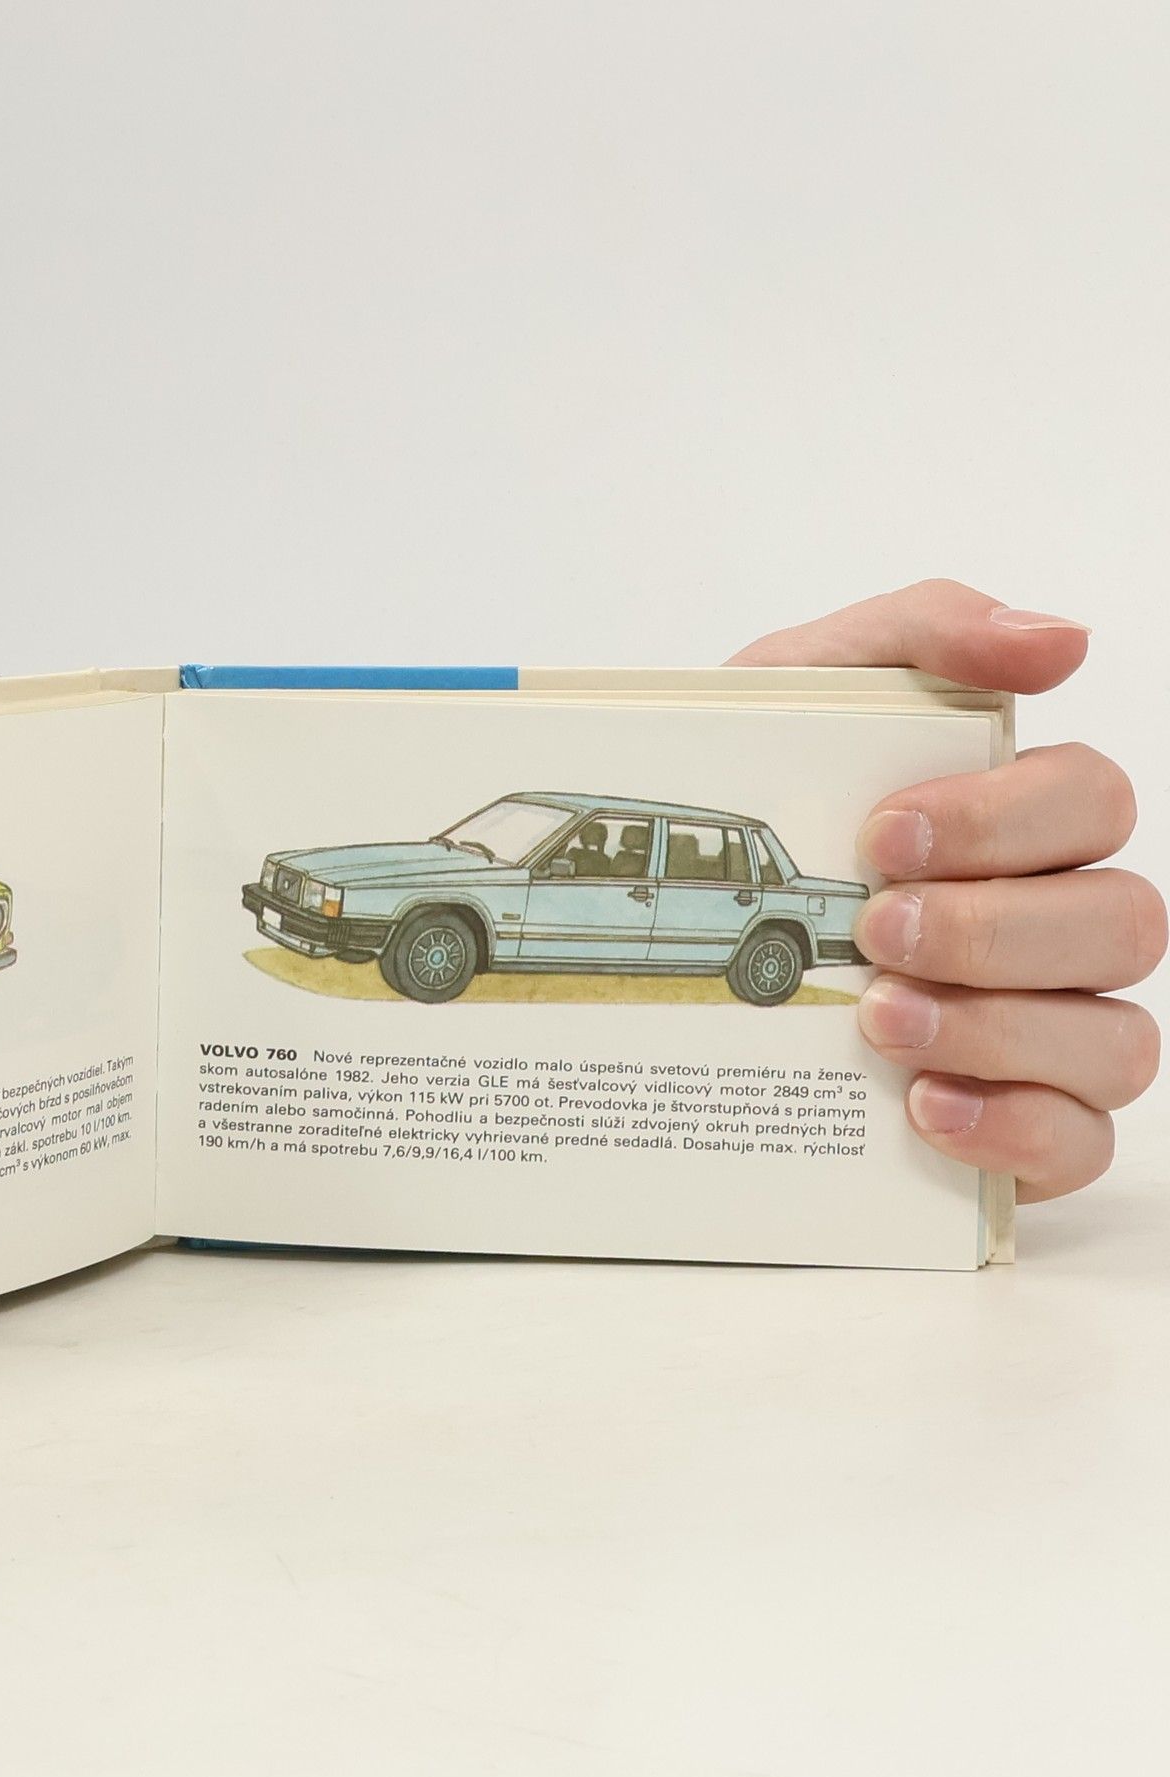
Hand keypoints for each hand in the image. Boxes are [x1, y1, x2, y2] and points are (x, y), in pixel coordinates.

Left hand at [731, 579, 1164, 1199]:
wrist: (654, 897)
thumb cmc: (752, 792)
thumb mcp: (798, 687)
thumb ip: (920, 632)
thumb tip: (1059, 642)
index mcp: (1019, 819)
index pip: (1091, 802)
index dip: (1005, 820)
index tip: (886, 836)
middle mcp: (1054, 925)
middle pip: (1122, 924)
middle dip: (992, 931)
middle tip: (878, 933)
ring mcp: (1048, 1031)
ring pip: (1117, 1041)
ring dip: (998, 1032)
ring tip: (880, 1021)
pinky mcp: (1019, 1128)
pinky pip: (1082, 1144)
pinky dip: (1014, 1128)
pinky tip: (921, 1106)